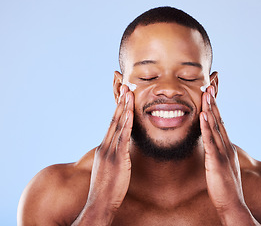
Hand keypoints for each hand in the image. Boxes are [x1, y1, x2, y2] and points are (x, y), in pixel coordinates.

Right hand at [74, 85, 133, 224]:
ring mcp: (110, 152)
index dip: (118, 110)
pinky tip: (131, 112)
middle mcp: (105, 146)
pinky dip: (127, 123)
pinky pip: (123, 137)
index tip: (122, 97)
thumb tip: (121, 151)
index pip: (112, 124)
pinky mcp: (117, 159)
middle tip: (126, 86)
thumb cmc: (106, 189)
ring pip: (118, 125)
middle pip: (114, 120)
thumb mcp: (109, 169)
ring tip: (129, 92)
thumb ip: (114, 157)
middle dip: (120, 103)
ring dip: (124, 108)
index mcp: (104, 148)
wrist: (99, 204)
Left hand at [200, 86, 258, 224]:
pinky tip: (203, 115)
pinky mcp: (216, 161)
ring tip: (205, 94)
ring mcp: (222, 152)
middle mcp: (226, 146)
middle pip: (218, 120)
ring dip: (210, 109)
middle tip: (207, 86)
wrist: (232, 203)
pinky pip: (210, 141)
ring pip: (215, 127)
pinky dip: (206, 127)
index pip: (220, 123)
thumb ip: (218, 154)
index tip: (209, 95)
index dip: (214, 108)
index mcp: (226, 147)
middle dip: (212, 103)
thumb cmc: (225, 186)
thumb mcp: (222, 165)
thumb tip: (212, 146)